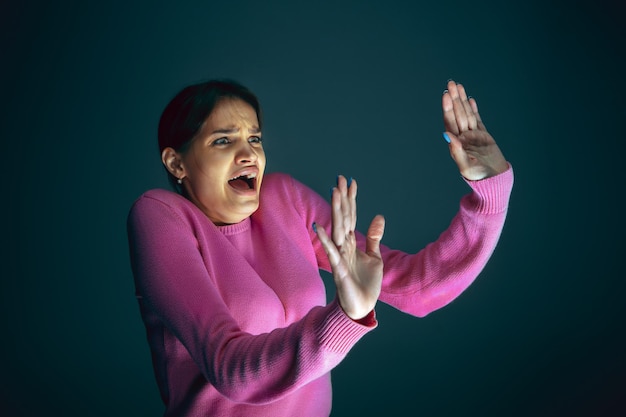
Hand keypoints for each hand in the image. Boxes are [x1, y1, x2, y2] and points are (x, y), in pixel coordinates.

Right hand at [315, 175, 385, 319]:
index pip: (351, 216)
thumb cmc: (365, 283)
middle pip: (343, 217)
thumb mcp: (375, 257)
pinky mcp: (338, 269)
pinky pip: (331, 252)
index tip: (351, 181)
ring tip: (334, 193)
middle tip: (340, 178)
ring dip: (335, 211)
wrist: (362, 307)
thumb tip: (379, 215)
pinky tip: (319, 226)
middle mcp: (343, 246)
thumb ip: (374, 237)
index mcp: (352, 243)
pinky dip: (325, 239)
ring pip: (337, 229)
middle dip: (342, 198)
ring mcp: (339, 256)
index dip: (351, 199)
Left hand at [442, 80, 508, 179]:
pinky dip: (473, 109)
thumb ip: (456, 150)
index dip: (448, 108)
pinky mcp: (483, 136)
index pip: (450, 122)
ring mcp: (473, 135)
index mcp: (457, 142)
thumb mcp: (466, 165)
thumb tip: (446, 135)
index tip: (446, 95)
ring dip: (462, 100)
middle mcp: (463, 137)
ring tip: (458, 86)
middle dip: (454, 99)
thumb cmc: (478, 176)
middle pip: (457, 114)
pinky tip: (470, 100)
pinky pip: (477, 119)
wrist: (494, 179)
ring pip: (467, 114)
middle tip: (451, 83)